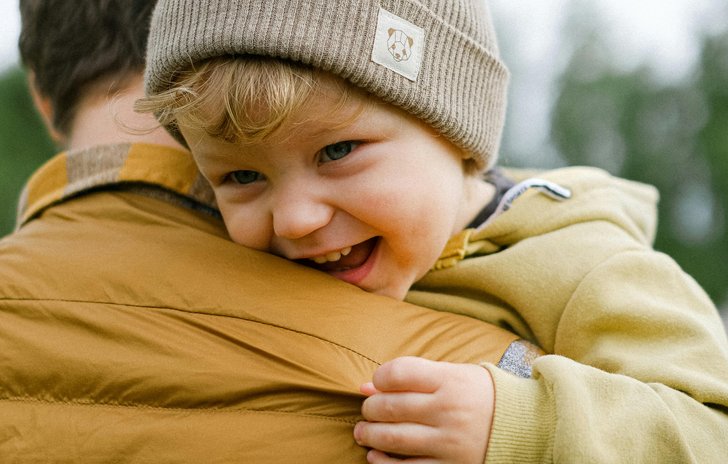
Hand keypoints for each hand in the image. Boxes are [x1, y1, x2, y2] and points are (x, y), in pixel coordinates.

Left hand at [354, 356, 494, 463]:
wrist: (524, 426)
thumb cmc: (479, 395)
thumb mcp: (453, 375)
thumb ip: (412, 377)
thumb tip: (366, 386)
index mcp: (450, 380)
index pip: (398, 373)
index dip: (379, 377)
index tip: (376, 383)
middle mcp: (448, 410)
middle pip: (390, 407)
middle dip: (369, 409)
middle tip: (367, 410)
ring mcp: (449, 441)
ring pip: (392, 439)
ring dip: (369, 435)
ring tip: (364, 432)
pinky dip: (383, 463)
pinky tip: (375, 456)